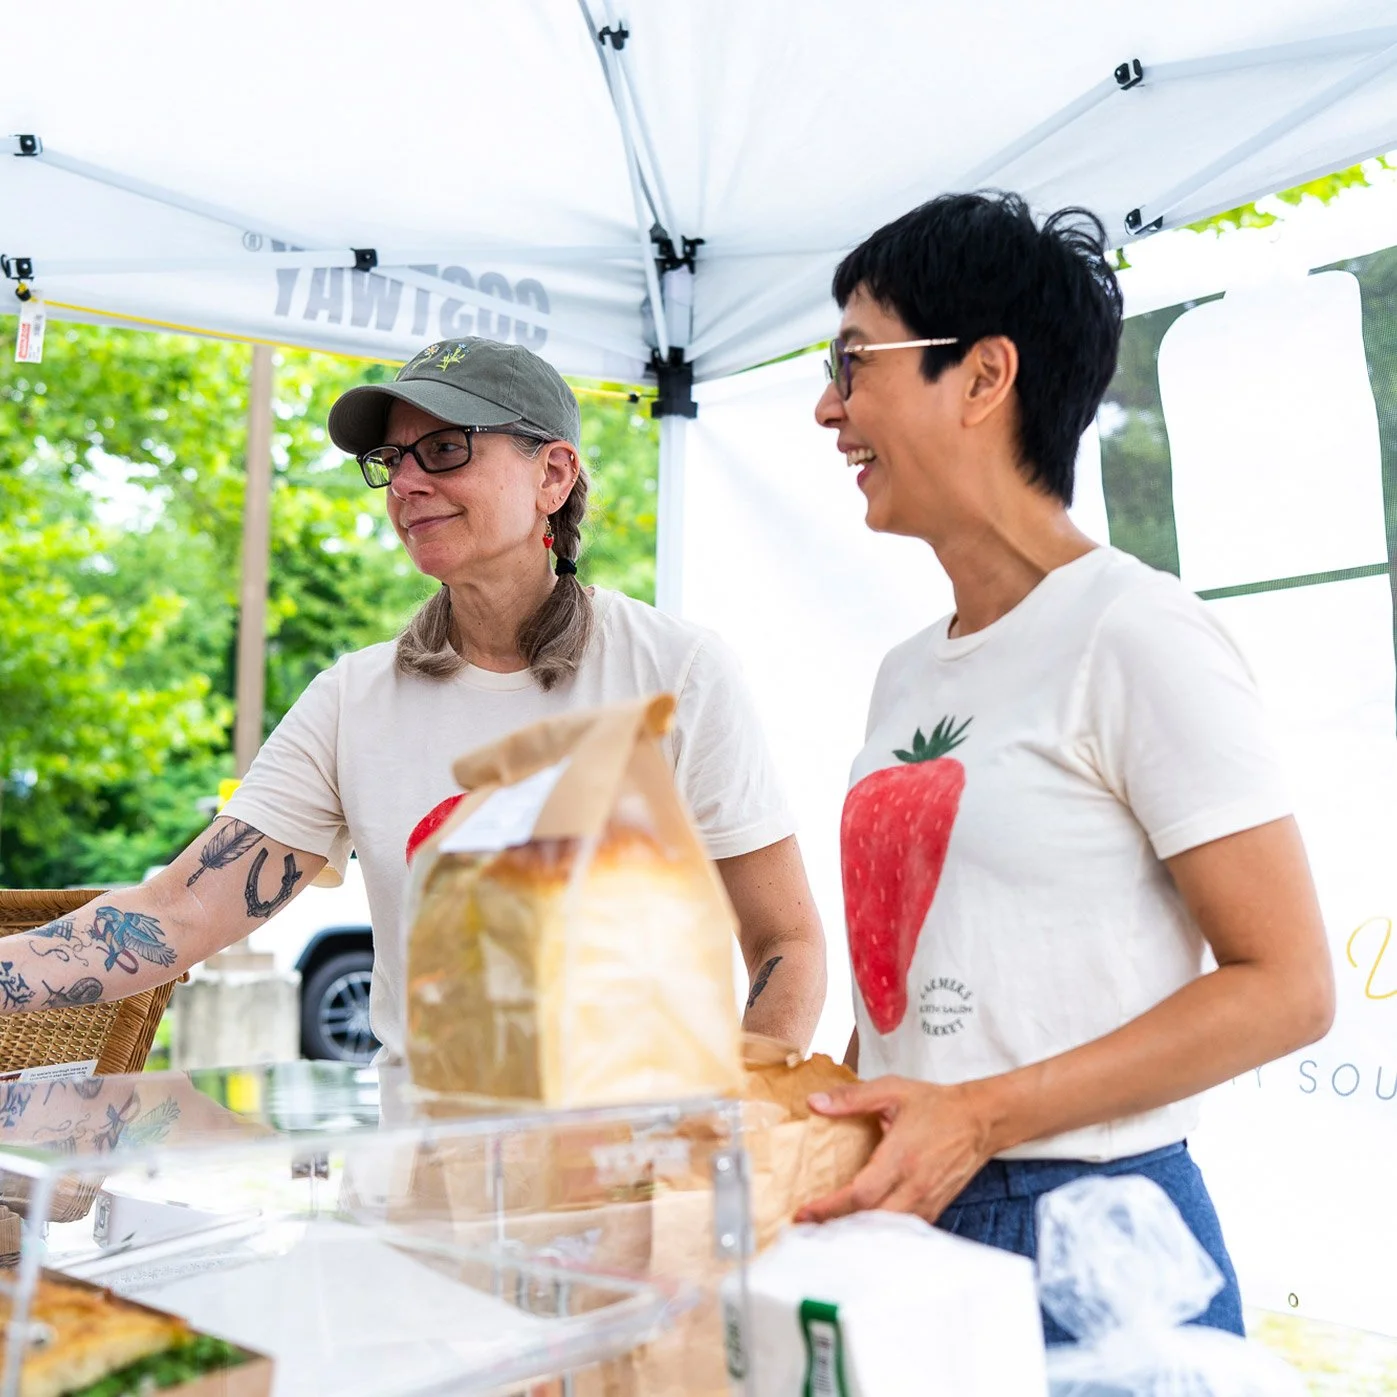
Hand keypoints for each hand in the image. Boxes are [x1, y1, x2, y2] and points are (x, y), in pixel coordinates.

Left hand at [794, 1075, 995, 1224]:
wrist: (979, 1119)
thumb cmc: (936, 1104)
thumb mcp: (892, 1090)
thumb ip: (852, 1097)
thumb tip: (815, 1102)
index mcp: (901, 1157)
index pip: (861, 1194)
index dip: (830, 1208)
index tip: (804, 1214)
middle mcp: (915, 1185)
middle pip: (871, 1221)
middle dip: (837, 1228)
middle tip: (807, 1228)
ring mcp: (927, 1200)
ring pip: (888, 1231)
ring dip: (857, 1234)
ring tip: (827, 1233)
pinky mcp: (935, 1207)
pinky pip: (904, 1230)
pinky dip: (880, 1234)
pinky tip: (861, 1231)